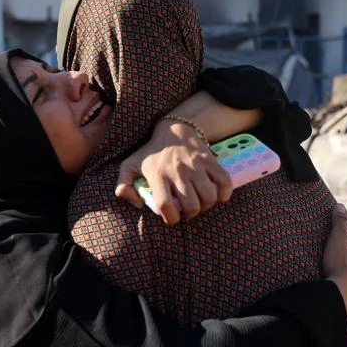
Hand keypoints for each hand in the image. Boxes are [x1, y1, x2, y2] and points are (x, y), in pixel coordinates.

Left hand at [115, 120, 231, 224]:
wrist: (174, 129)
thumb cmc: (151, 152)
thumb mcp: (129, 165)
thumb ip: (123, 186)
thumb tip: (137, 204)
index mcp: (157, 175)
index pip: (165, 206)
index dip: (171, 218)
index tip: (172, 218)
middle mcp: (177, 171)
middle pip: (191, 205)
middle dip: (191, 214)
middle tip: (188, 210)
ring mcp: (195, 166)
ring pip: (208, 197)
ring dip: (206, 205)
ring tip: (201, 202)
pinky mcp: (210, 160)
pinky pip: (224, 182)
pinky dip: (224, 194)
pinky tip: (217, 195)